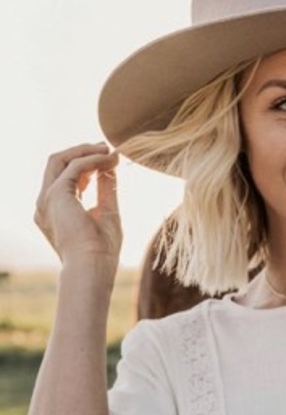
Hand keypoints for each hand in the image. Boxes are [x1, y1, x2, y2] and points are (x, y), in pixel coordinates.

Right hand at [35, 143, 121, 269]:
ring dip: (84, 151)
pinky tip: (109, 159)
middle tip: (106, 147)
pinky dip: (92, 160)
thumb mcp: (107, 212)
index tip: (108, 159)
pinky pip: (73, 167)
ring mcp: (47, 198)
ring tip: (108, 150)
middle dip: (81, 152)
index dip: (85, 164)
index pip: (64, 178)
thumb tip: (111, 167)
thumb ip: (106, 189)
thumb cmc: (101, 250)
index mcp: (55, 210)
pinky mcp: (56, 195)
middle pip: (56, 164)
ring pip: (59, 160)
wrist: (92, 267)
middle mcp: (45, 203)